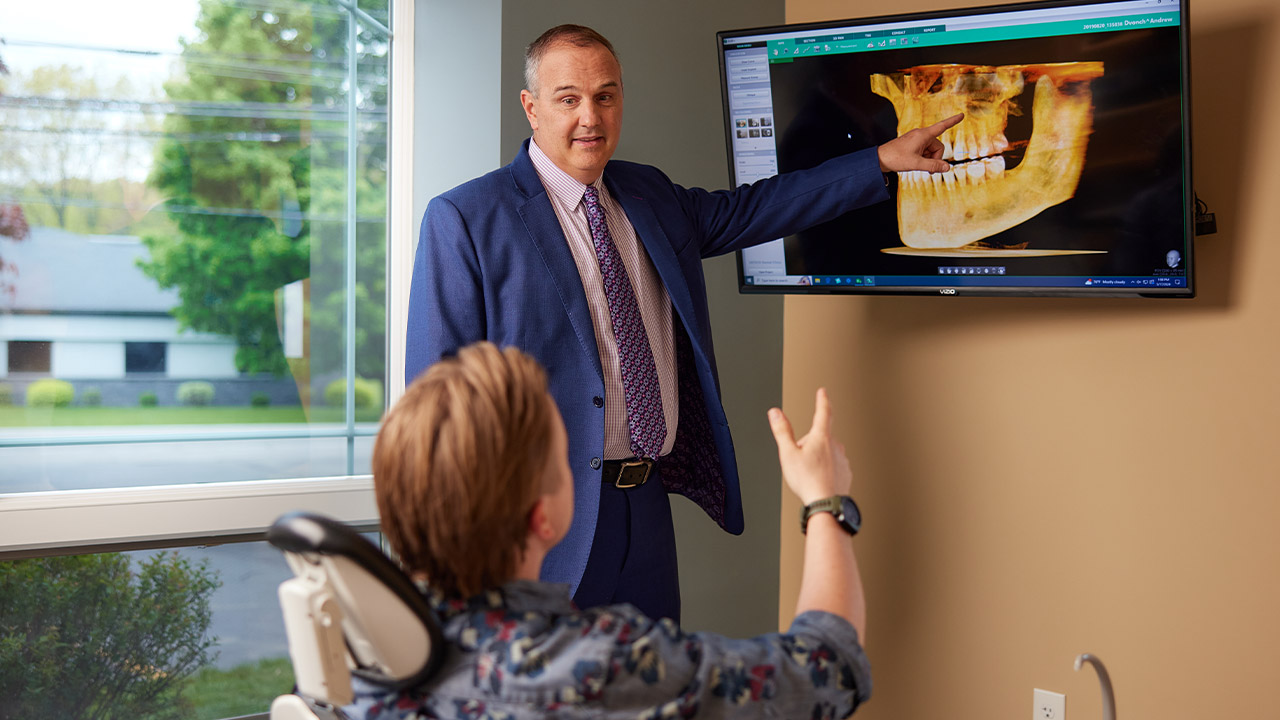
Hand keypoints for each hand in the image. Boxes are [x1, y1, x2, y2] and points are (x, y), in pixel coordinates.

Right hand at [768, 388, 852, 505]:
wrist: (826, 504)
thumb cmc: (807, 481)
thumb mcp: (788, 454)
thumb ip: (782, 431)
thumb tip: (775, 413)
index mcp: (821, 437)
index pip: (823, 412)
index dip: (822, 400)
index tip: (822, 392)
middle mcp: (835, 446)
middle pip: (819, 437)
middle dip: (808, 444)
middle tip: (799, 460)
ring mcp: (843, 459)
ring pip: (826, 452)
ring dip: (817, 457)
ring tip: (808, 473)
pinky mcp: (846, 473)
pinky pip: (833, 466)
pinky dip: (825, 470)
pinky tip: (818, 480)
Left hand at [877, 113, 963, 173]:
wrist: (879, 159)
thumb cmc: (896, 158)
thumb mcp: (916, 164)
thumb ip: (933, 166)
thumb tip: (947, 168)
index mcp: (923, 135)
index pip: (942, 126)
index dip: (953, 121)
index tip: (962, 115)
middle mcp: (921, 135)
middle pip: (938, 147)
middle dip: (935, 158)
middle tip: (928, 169)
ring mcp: (917, 140)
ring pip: (932, 151)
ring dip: (929, 160)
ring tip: (918, 166)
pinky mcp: (913, 145)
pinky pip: (925, 152)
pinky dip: (924, 159)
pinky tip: (916, 164)